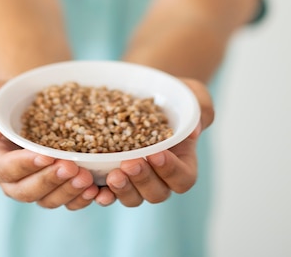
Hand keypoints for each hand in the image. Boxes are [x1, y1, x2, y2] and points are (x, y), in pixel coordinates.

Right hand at [0, 81, 98, 209]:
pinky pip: (67, 200)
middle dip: (50, 181)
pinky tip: (97, 190)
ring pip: (49, 200)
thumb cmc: (3, 96)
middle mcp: (12, 180)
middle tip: (72, 167)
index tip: (45, 155)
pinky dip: (82, 199)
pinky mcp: (56, 185)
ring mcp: (35, 185)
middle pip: (27, 191)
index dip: (25, 165)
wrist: (26, 99)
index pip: (6, 170)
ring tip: (87, 178)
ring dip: (68, 192)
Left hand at [97, 78, 213, 206]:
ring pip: (133, 197)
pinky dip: (101, 194)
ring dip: (122, 190)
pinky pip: (108, 193)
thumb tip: (193, 129)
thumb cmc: (176, 95)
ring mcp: (136, 180)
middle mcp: (160, 177)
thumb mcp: (193, 95)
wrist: (149, 92)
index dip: (170, 170)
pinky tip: (91, 188)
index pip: (182, 178)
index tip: (156, 153)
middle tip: (129, 163)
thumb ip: (200, 109)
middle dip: (142, 180)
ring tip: (111, 175)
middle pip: (156, 193)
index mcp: (183, 163)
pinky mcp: (114, 174)